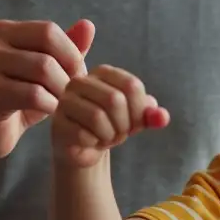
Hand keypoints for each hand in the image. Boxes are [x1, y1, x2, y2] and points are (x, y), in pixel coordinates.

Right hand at [0, 19, 95, 162]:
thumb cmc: (21, 99)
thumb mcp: (47, 71)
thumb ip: (67, 48)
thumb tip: (88, 25)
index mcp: (2, 30)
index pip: (48, 30)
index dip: (70, 53)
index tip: (76, 75)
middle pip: (47, 51)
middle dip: (68, 74)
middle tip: (71, 93)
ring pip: (43, 69)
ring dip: (61, 91)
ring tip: (62, 102)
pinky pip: (33, 94)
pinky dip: (50, 104)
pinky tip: (51, 112)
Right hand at [51, 64, 169, 167]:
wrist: (86, 147)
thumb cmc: (112, 125)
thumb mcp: (136, 118)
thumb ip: (151, 115)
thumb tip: (162, 117)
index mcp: (102, 72)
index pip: (131, 86)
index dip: (139, 110)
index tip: (134, 121)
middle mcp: (80, 81)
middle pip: (114, 100)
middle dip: (124, 124)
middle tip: (119, 132)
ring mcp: (65, 101)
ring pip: (98, 118)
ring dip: (110, 135)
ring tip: (105, 136)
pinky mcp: (58, 123)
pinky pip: (84, 135)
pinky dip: (95, 144)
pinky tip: (91, 142)